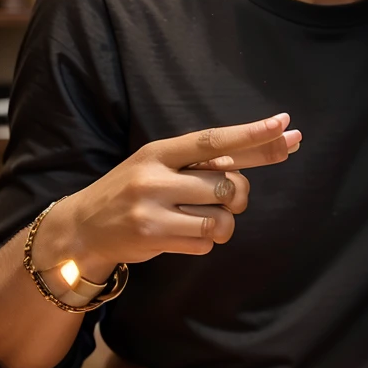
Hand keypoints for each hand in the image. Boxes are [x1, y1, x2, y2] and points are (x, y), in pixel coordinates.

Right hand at [35, 114, 301, 280]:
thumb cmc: (136, 191)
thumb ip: (210, 160)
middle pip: (227, 185)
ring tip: (200, 221)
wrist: (82, 227)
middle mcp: (155, 175)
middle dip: (238, 196)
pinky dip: (204, 243)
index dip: (252, 134)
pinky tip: (182, 236)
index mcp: (161, 150)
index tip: (284, 124)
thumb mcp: (163, 165)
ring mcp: (152, 207)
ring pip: (221, 219)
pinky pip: (205, 243)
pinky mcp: (152, 237)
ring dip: (222, 225)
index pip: (215, 139)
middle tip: (225, 199)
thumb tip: (272, 144)